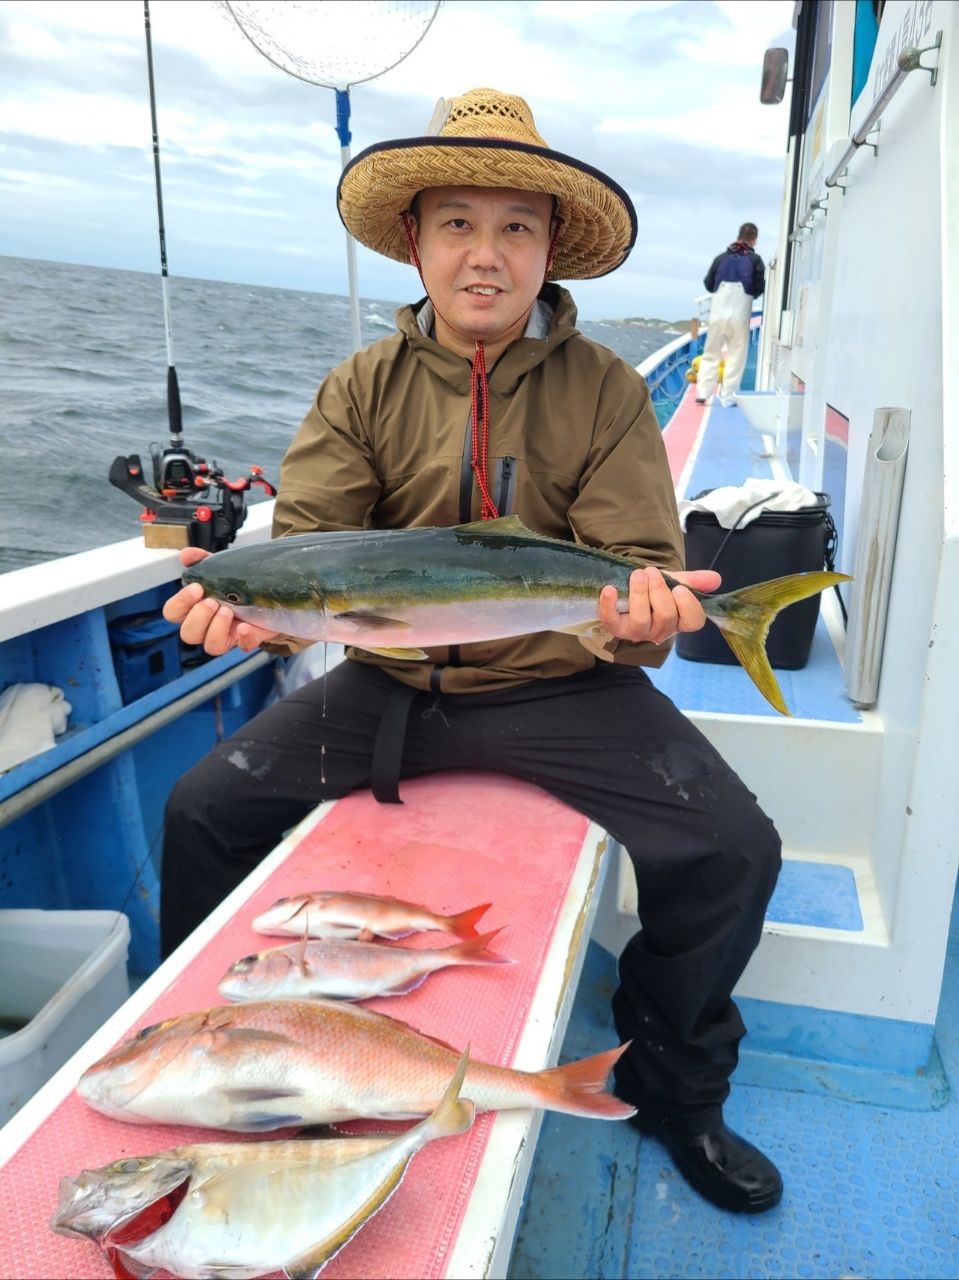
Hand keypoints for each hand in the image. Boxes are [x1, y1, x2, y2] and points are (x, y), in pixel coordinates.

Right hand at [162, 547, 279, 655]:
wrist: (267, 594)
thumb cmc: (235, 586)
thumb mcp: (219, 569)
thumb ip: (201, 561)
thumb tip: (186, 554)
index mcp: (194, 609)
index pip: (173, 612)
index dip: (180, 603)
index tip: (196, 588)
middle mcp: (206, 627)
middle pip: (188, 634)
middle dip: (199, 617)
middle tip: (212, 601)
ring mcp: (227, 636)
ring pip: (211, 646)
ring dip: (217, 628)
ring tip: (228, 610)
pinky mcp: (248, 640)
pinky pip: (244, 647)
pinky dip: (244, 638)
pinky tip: (245, 626)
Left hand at [597, 566, 721, 645]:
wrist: (627, 590)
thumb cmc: (653, 590)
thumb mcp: (674, 582)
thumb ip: (693, 581)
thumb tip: (715, 579)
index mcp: (679, 620)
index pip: (693, 622)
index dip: (688, 606)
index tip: (680, 589)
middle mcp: (660, 630)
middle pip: (666, 616)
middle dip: (659, 591)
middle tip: (651, 572)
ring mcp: (637, 631)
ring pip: (641, 619)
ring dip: (639, 594)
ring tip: (637, 575)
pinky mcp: (615, 628)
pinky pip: (611, 620)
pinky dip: (609, 604)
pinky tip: (609, 589)